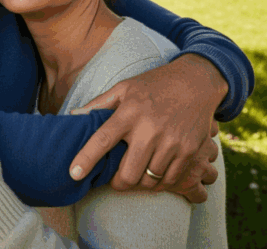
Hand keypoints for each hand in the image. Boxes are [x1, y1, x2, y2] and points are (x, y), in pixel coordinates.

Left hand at [68, 55, 225, 201]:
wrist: (194, 83)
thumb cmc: (153, 86)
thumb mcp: (124, 88)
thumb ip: (98, 104)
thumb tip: (72, 115)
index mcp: (129, 112)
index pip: (103, 139)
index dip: (86, 158)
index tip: (73, 174)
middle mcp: (149, 129)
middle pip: (128, 172)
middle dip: (117, 182)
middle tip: (115, 179)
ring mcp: (171, 142)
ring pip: (149, 181)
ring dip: (140, 183)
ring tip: (136, 172)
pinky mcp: (189, 152)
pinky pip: (170, 180)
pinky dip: (160, 182)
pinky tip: (155, 172)